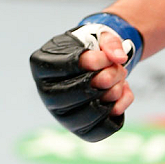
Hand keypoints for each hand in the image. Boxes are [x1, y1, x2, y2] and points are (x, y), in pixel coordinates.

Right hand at [29, 12, 142, 141]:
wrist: (94, 64)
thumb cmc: (92, 48)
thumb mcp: (100, 34)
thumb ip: (111, 42)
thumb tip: (119, 58)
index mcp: (42, 65)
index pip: (67, 66)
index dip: (95, 61)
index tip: (107, 57)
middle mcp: (46, 93)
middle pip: (78, 92)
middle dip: (108, 78)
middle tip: (119, 68)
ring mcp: (61, 114)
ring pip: (90, 112)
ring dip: (114, 92)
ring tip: (120, 79)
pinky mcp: (80, 129)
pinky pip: (101, 128)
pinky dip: (119, 108)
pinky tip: (122, 93)